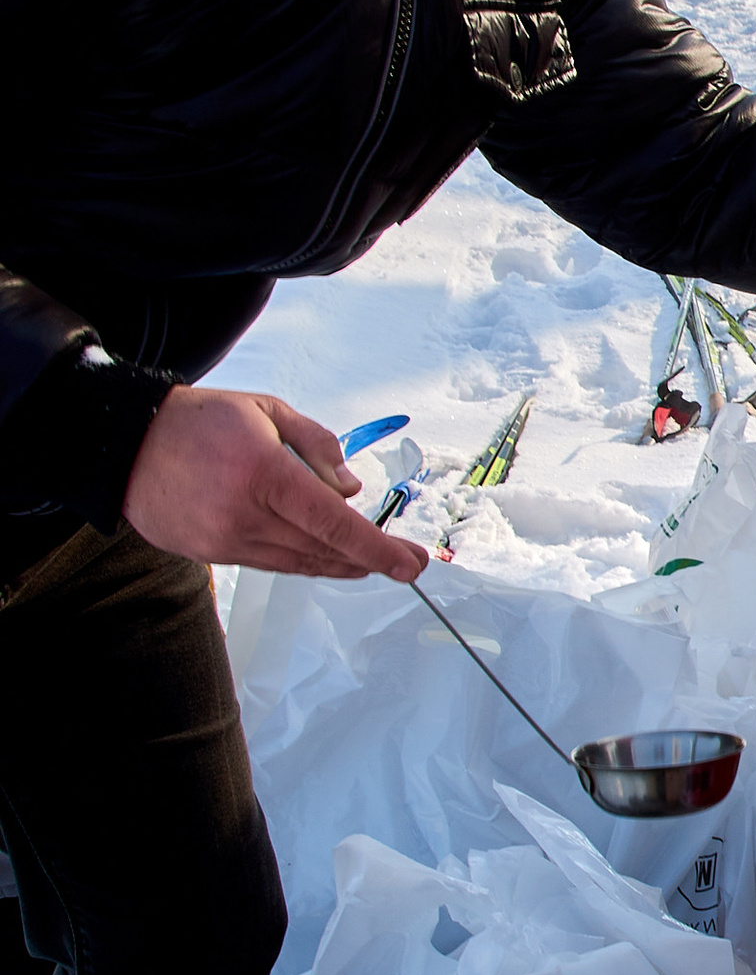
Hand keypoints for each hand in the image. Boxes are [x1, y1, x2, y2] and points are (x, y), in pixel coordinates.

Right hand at [122, 387, 431, 581]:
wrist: (126, 446)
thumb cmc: (197, 421)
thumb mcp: (267, 411)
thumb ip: (316, 445)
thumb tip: (349, 488)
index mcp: (264, 474)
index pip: (335, 523)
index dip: (379, 549)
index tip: (410, 563)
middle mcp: (245, 514)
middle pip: (322, 551)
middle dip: (370, 559)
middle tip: (404, 563)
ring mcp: (225, 540)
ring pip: (298, 563)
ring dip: (338, 564)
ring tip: (368, 560)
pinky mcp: (211, 554)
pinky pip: (269, 564)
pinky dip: (302, 561)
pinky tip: (322, 555)